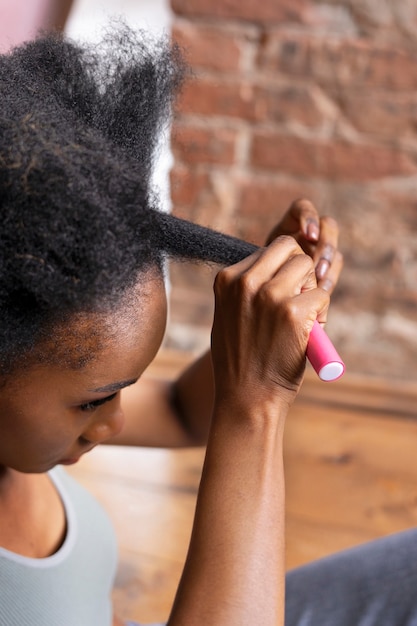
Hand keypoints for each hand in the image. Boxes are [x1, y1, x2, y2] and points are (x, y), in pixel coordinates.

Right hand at [211, 236, 329, 410]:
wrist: (247, 398)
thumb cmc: (241, 359)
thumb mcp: (229, 313)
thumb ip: (245, 287)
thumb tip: (272, 265)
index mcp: (226, 279)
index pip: (267, 250)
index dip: (280, 271)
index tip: (278, 297)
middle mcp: (246, 282)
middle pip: (289, 248)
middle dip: (299, 271)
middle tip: (296, 302)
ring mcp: (270, 296)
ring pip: (308, 266)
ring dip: (311, 289)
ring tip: (302, 320)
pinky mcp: (294, 313)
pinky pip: (322, 295)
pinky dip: (321, 314)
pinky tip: (308, 335)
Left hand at [266, 198, 342, 293]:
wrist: (262, 296)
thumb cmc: (256, 277)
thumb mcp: (258, 263)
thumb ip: (268, 256)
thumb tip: (278, 251)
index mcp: (290, 225)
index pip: (302, 208)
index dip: (309, 217)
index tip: (309, 235)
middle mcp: (307, 235)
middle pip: (328, 226)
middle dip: (326, 245)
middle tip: (318, 264)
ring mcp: (319, 253)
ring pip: (334, 250)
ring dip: (329, 263)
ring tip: (318, 278)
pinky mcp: (325, 271)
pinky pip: (334, 271)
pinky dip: (329, 279)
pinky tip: (321, 289)